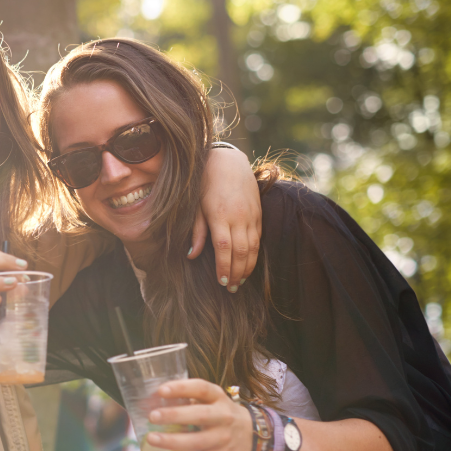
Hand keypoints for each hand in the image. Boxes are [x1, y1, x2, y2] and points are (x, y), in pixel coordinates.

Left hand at [145, 378, 253, 450]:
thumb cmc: (221, 414)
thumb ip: (189, 399)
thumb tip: (152, 401)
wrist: (252, 436)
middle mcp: (223, 416)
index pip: (201, 389)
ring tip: (151, 439)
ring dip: (172, 441)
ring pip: (197, 441)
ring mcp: (223, 438)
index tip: (161, 390)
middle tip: (152, 416)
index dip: (181, 388)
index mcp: (218, 397)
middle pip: (200, 415)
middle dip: (175, 416)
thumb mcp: (212, 401)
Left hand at [190, 146, 260, 291]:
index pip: (223, 248)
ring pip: (253, 247)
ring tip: (240, 282)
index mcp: (219, 215)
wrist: (228, 161)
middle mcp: (238, 217)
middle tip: (231, 289)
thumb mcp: (195, 206)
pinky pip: (258, 238)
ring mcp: (251, 215)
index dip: (223, 267)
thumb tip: (191, 255)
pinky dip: (254, 254)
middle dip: (236, 273)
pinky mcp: (258, 213)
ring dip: (248, 267)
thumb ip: (196, 231)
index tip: (221, 282)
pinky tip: (249, 265)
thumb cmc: (205, 184)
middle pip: (241, 251)